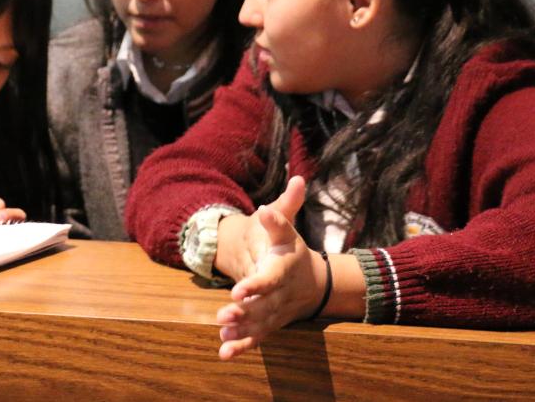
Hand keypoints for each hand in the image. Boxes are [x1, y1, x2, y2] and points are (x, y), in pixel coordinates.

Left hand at [215, 176, 327, 360]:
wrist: (312, 282)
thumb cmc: (292, 250)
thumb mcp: (288, 228)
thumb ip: (284, 210)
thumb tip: (297, 181)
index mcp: (284, 267)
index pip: (271, 278)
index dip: (256, 286)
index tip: (238, 291)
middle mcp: (282, 292)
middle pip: (264, 305)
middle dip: (245, 312)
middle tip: (224, 315)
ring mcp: (276, 310)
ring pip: (260, 324)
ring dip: (242, 331)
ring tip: (223, 334)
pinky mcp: (270, 324)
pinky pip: (257, 337)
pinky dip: (242, 346)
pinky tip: (225, 353)